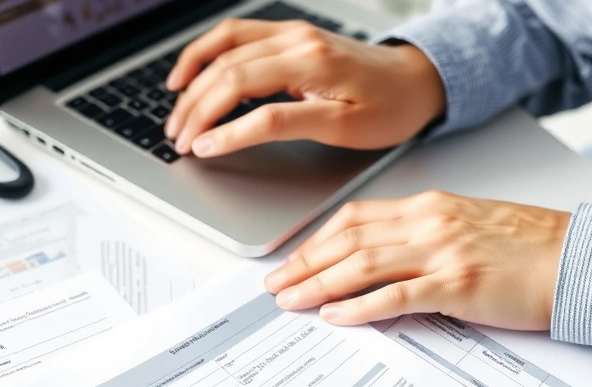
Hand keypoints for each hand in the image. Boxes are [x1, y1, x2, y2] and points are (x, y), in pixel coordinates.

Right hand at [164, 18, 444, 155]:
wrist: (418, 80)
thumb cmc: (389, 107)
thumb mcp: (341, 127)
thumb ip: (284, 126)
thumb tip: (232, 134)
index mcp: (312, 64)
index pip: (245, 93)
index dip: (216, 126)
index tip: (196, 150)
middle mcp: (297, 40)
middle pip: (226, 70)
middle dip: (195, 107)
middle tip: (178, 140)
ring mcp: (291, 32)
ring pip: (223, 44)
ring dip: (192, 76)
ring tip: (174, 108)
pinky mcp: (288, 34)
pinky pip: (234, 35)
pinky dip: (206, 53)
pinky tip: (192, 74)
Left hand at [263, 191, 570, 329]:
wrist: (584, 260)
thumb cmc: (532, 248)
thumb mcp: (469, 227)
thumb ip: (424, 236)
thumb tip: (381, 259)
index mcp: (431, 206)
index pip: (356, 219)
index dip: (316, 241)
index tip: (293, 259)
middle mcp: (430, 223)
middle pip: (348, 240)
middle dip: (304, 263)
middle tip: (275, 283)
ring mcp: (443, 252)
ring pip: (363, 264)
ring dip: (318, 283)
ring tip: (290, 300)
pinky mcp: (458, 284)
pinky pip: (396, 296)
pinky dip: (359, 306)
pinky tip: (334, 315)